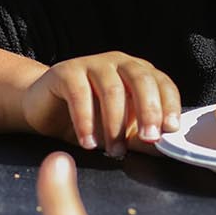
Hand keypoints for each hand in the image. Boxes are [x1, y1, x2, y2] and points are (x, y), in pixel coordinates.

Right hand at [22, 51, 180, 157]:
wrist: (45, 110)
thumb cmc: (89, 120)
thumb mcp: (120, 133)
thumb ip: (142, 138)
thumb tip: (166, 149)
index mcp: (138, 73)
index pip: (162, 83)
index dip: (169, 105)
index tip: (170, 130)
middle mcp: (118, 63)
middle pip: (141, 80)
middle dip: (148, 110)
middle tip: (148, 138)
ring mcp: (92, 64)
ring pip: (111, 89)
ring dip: (115, 124)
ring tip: (114, 151)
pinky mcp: (66, 71)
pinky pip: (80, 94)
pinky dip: (86, 121)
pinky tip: (88, 142)